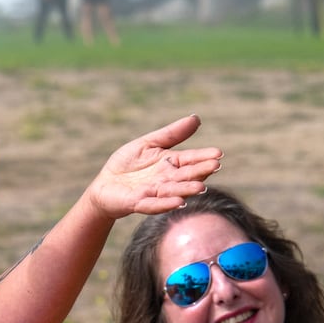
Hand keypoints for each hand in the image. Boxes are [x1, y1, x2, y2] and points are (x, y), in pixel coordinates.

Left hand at [83, 115, 221, 218]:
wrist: (105, 184)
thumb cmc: (128, 164)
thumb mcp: (149, 143)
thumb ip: (172, 134)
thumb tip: (196, 118)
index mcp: (170, 164)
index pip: (190, 159)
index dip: (203, 157)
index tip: (218, 153)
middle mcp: (166, 180)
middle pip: (185, 176)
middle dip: (200, 172)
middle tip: (215, 166)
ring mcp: (153, 193)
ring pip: (173, 191)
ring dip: (187, 190)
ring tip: (201, 187)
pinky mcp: (138, 203)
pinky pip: (153, 204)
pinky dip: (164, 204)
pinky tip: (178, 202)